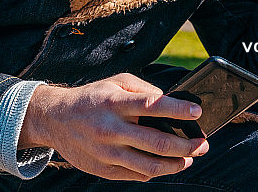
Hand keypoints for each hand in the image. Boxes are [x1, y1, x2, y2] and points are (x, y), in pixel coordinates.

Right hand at [19, 73, 208, 180]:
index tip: (197, 113)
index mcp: (115, 103)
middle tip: (203, 144)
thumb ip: (143, 90)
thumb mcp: (115, 82)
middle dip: (187, 145)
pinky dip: (155, 171)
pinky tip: (165, 164)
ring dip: (176, 164)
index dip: (178, 110)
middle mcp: (111, 129)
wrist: (54, 119)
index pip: (152, 106)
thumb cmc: (92, 98)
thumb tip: (170, 103)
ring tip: (189, 159)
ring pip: (151, 166)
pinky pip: (137, 175)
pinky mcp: (103, 170)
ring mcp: (107, 153)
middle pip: (158, 142)